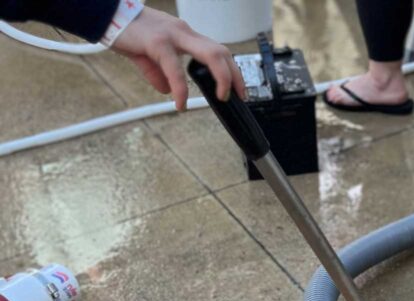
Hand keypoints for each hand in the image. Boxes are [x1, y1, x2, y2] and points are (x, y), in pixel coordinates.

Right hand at [110, 7, 244, 110]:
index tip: (239, 89)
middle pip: (221, 51)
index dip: (231, 70)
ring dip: (221, 77)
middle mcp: (184, 32)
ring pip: (210, 54)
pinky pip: (175, 68)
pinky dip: (181, 89)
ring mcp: (172, 35)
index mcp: (185, 35)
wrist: (103, 13)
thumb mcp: (147, 55)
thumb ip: (158, 72)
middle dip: (235, 75)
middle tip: (240, 96)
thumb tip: (166, 90)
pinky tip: (180, 104)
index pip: (217, 51)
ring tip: (221, 97)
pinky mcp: (157, 42)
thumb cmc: (127, 31)